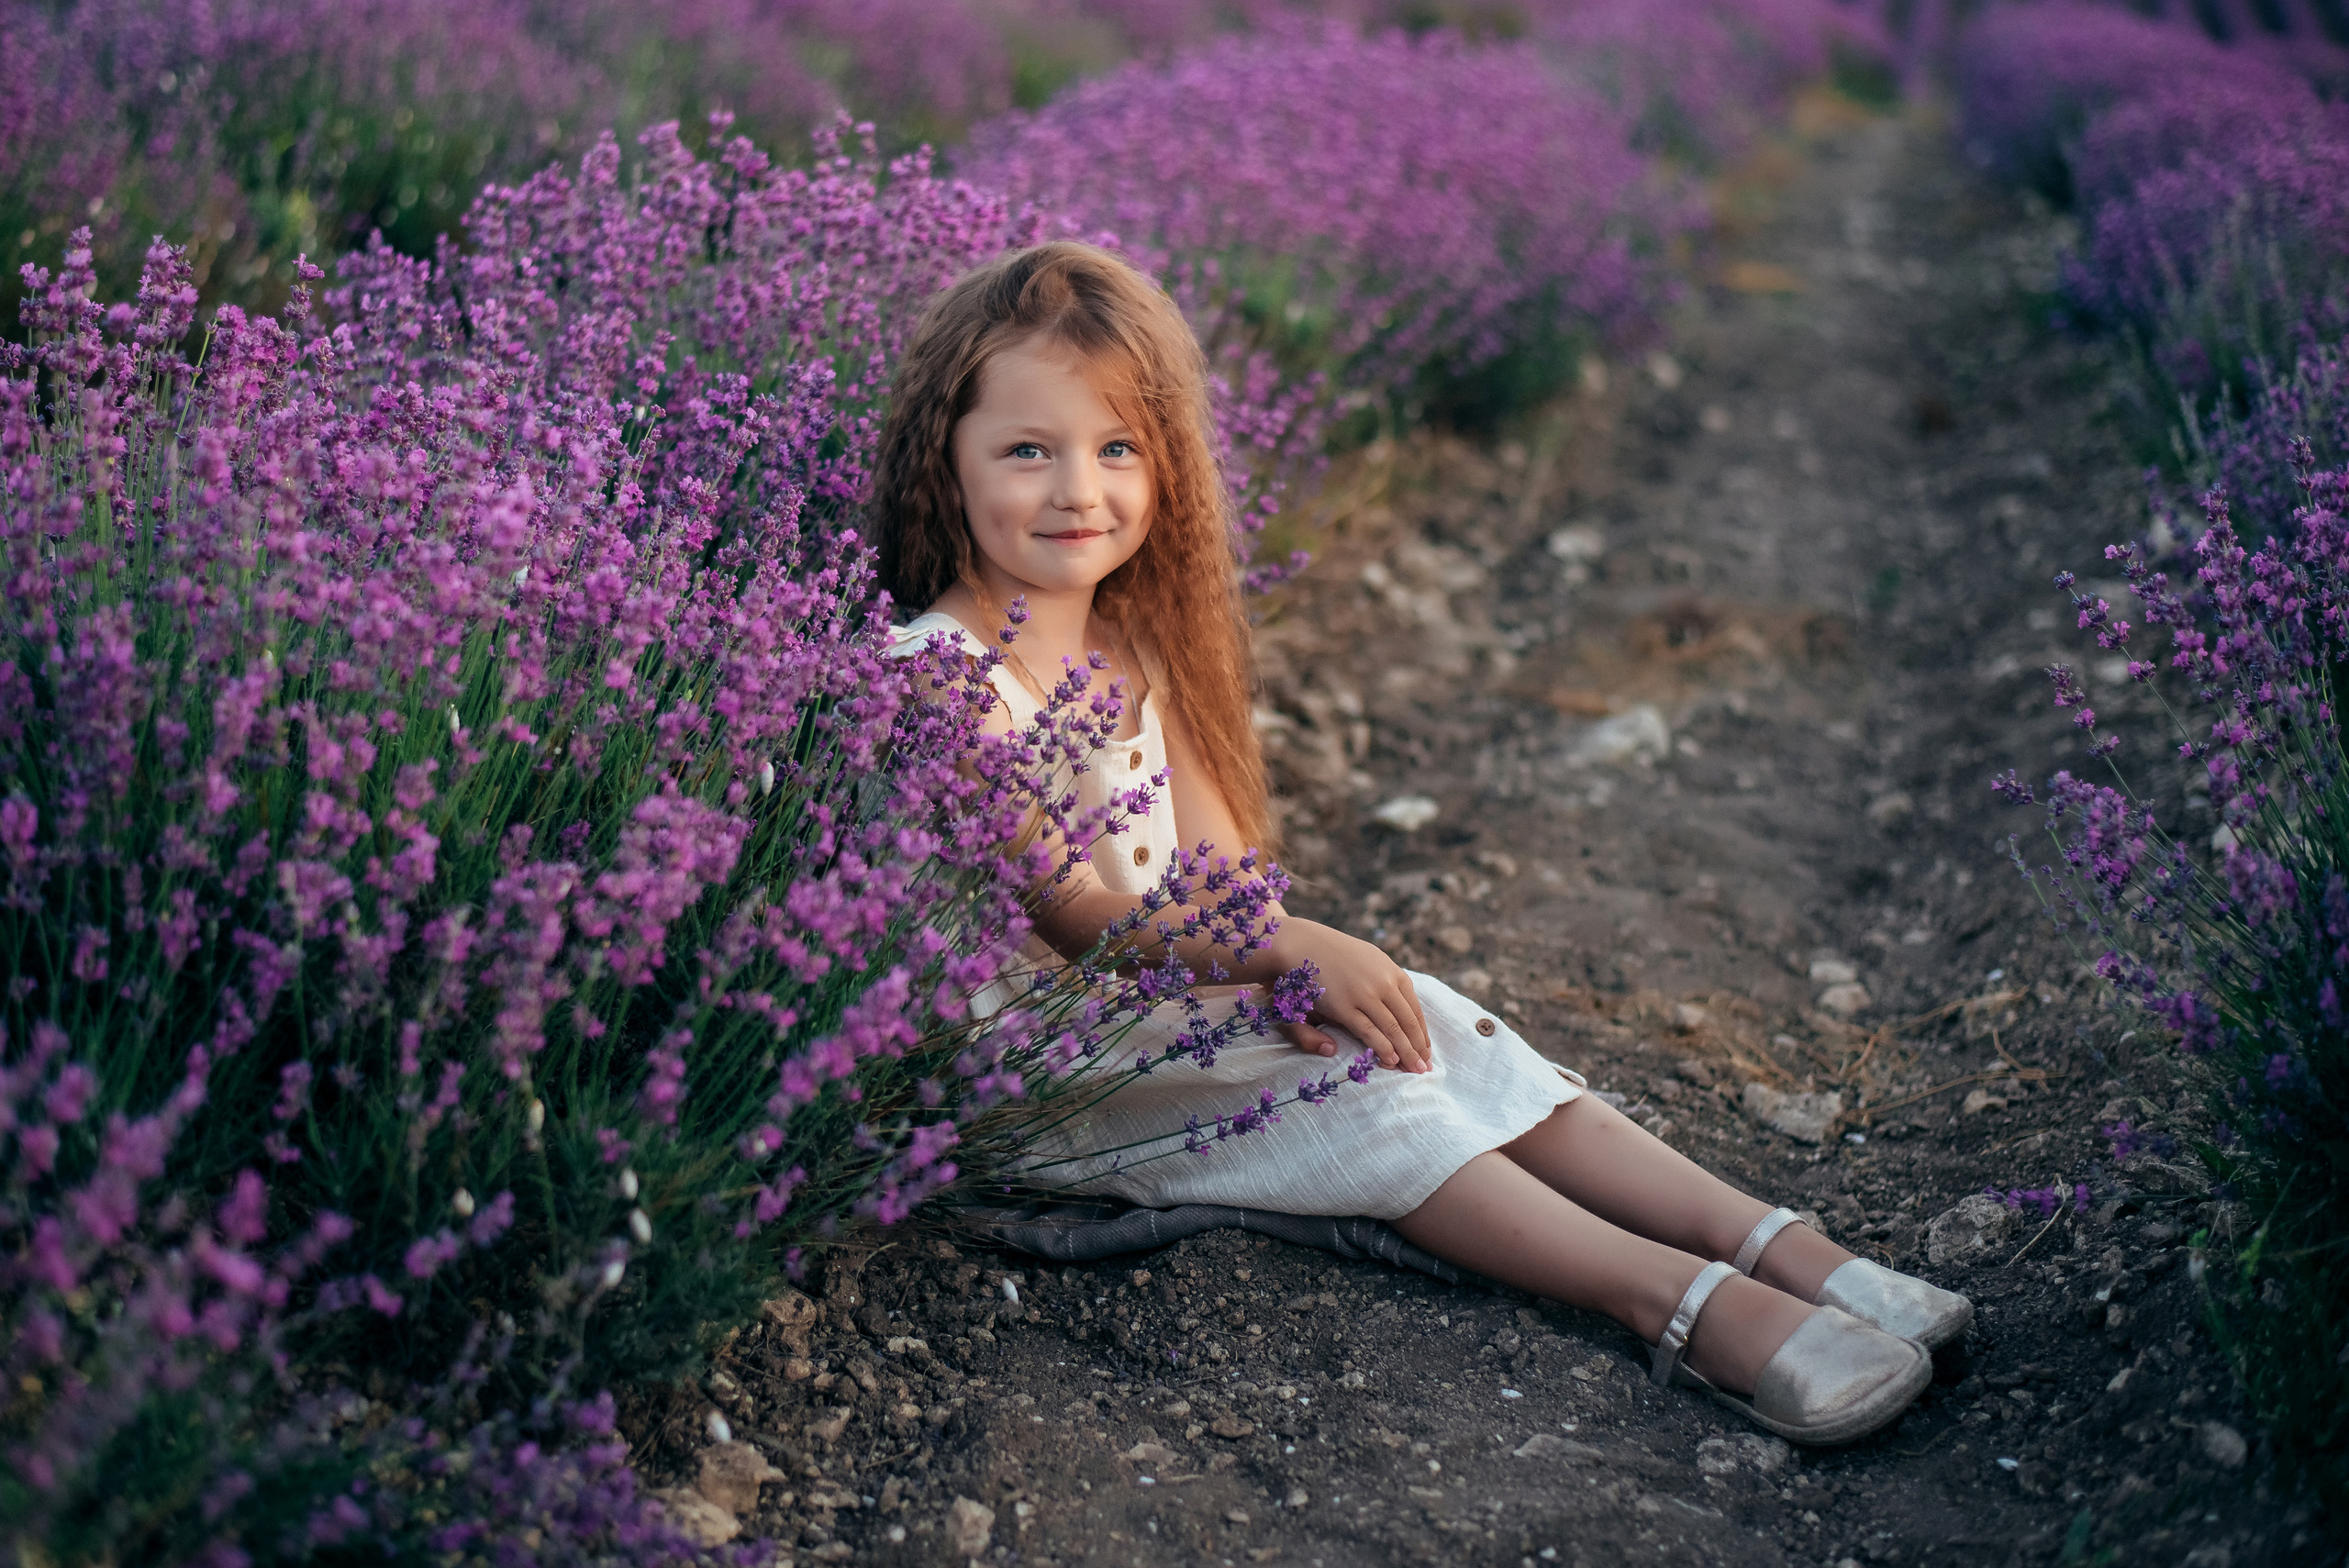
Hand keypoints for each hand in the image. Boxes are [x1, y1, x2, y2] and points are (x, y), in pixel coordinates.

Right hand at [1264, 922, 1431, 1072]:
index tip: (1425, 1050)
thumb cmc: (1332, 958)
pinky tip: (1391, 1061)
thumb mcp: (1361, 968)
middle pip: (1408, 1021)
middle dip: (1418, 1047)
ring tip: (1413, 1070)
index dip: (1421, 1033)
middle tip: (1424, 1067)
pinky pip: (1369, 1031)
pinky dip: (1383, 1047)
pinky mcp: (1345, 1006)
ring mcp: (1365, 994)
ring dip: (1405, 1052)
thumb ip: (1377, 993)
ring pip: (1393, 1029)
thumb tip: (1386, 1016)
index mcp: (1392, 971)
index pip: (1414, 1009)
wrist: (1300, 944)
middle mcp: (1384, 982)